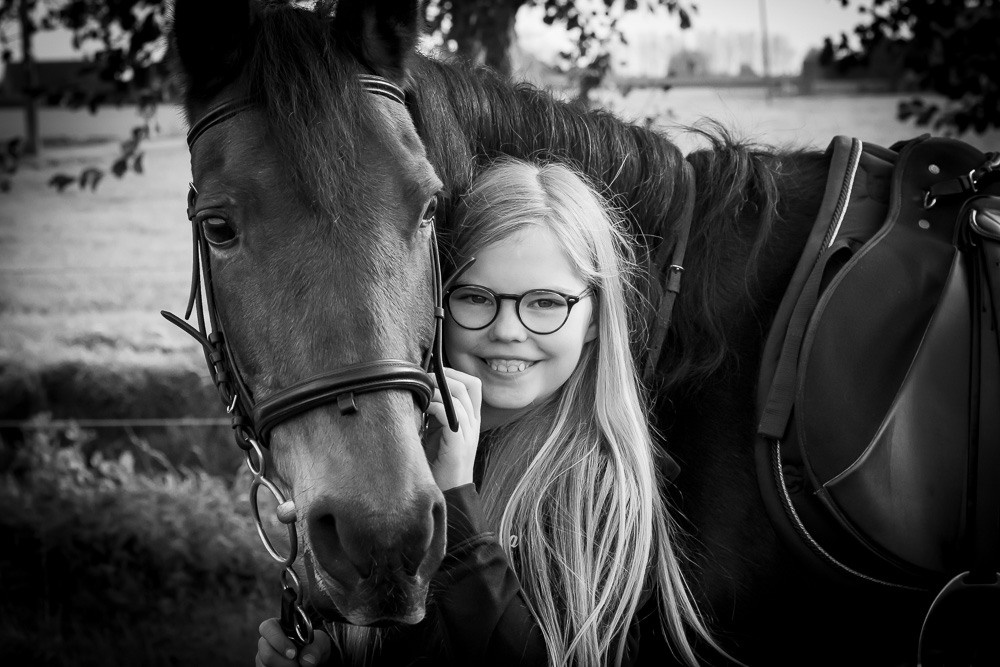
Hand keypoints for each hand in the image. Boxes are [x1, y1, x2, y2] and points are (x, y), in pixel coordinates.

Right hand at [256, 618, 331, 666]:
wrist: (314, 660)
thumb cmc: (314, 646)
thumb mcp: (320, 642)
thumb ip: (315, 647)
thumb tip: (306, 661)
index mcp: (278, 627)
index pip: (268, 627)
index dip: (278, 640)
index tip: (293, 654)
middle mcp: (267, 641)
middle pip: (265, 651)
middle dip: (283, 662)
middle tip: (297, 665)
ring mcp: (263, 657)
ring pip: (264, 665)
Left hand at [425, 367, 481, 490]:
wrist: (447, 493)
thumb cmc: (439, 463)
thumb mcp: (438, 431)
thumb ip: (436, 412)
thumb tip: (421, 389)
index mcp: (471, 419)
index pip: (473, 384)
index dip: (454, 373)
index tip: (433, 373)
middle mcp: (473, 424)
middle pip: (469, 386)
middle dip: (445, 377)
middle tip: (424, 379)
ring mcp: (468, 434)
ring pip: (460, 399)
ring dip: (438, 391)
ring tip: (422, 393)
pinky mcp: (458, 446)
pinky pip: (452, 416)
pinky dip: (437, 407)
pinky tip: (425, 409)